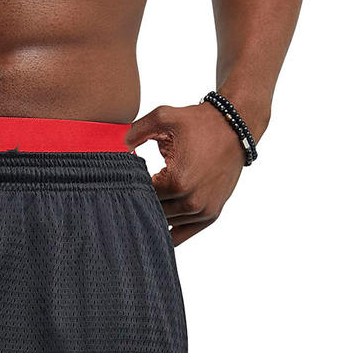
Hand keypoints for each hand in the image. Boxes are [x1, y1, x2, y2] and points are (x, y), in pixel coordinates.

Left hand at [125, 102, 244, 245]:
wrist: (236, 127)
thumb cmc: (199, 122)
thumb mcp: (164, 117)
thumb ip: (136, 131)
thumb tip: (117, 147)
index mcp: (177, 181)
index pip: (141, 197)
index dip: (131, 189)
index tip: (125, 182)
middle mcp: (191, 202)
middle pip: (152, 213)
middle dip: (141, 203)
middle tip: (129, 196)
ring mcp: (203, 211)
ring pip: (165, 225)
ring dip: (154, 216)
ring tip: (145, 204)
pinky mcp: (211, 215)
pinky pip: (182, 235)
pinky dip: (168, 232)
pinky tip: (155, 227)